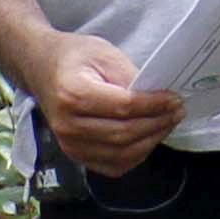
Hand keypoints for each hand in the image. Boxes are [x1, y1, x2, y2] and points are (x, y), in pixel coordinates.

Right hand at [34, 31, 184, 177]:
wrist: (42, 69)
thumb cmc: (73, 58)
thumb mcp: (104, 53)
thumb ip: (129, 76)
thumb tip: (157, 98)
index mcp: (73, 94)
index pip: (124, 107)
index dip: (154, 105)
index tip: (174, 99)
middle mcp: (68, 124)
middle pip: (124, 134)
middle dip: (158, 124)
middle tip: (177, 111)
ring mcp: (70, 144)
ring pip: (122, 154)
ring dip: (151, 141)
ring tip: (166, 123)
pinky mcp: (75, 155)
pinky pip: (114, 165)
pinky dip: (136, 155)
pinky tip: (148, 138)